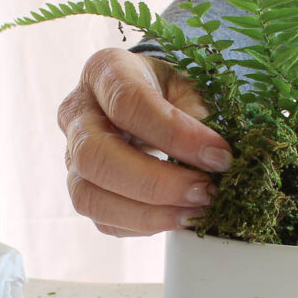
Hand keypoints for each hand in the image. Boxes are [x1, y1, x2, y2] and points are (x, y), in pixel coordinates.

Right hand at [57, 47, 232, 236]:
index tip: (221, 156)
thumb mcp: (194, 85)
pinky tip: (180, 217)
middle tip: (206, 191)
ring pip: (89, 196)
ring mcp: (73, 155)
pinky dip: (145, 225)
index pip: (127, 103)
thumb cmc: (178, 90)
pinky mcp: (86, 188)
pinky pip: (104, 219)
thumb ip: (205, 116)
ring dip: (149, 213)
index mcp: (106, 72)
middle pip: (95, 156)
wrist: (159, 100)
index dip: (177, 135)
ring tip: (197, 212)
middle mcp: (78, 113)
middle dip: (156, 182)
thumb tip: (225, 161)